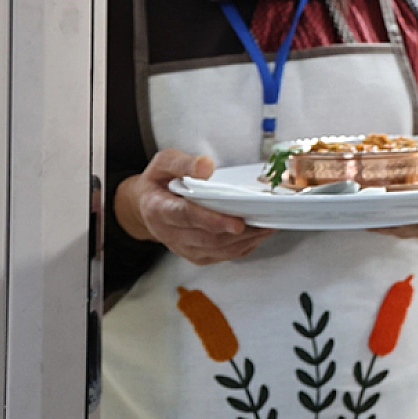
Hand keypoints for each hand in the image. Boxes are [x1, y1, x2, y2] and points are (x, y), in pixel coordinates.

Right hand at [117, 149, 273, 263]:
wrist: (148, 205)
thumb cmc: (160, 181)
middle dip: (239, 233)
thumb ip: (183, 163)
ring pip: (217, 250)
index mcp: (159, 208)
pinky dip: (242, 247)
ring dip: (245, 241)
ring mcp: (182, 247)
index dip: (212, 221)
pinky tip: (258, 235)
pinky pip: (220, 256)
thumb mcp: (164, 163)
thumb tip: (206, 166)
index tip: (237, 224)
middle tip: (266, 221)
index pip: (186, 216)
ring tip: (269, 226)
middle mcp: (169, 232)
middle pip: (207, 238)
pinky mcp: (195, 254)